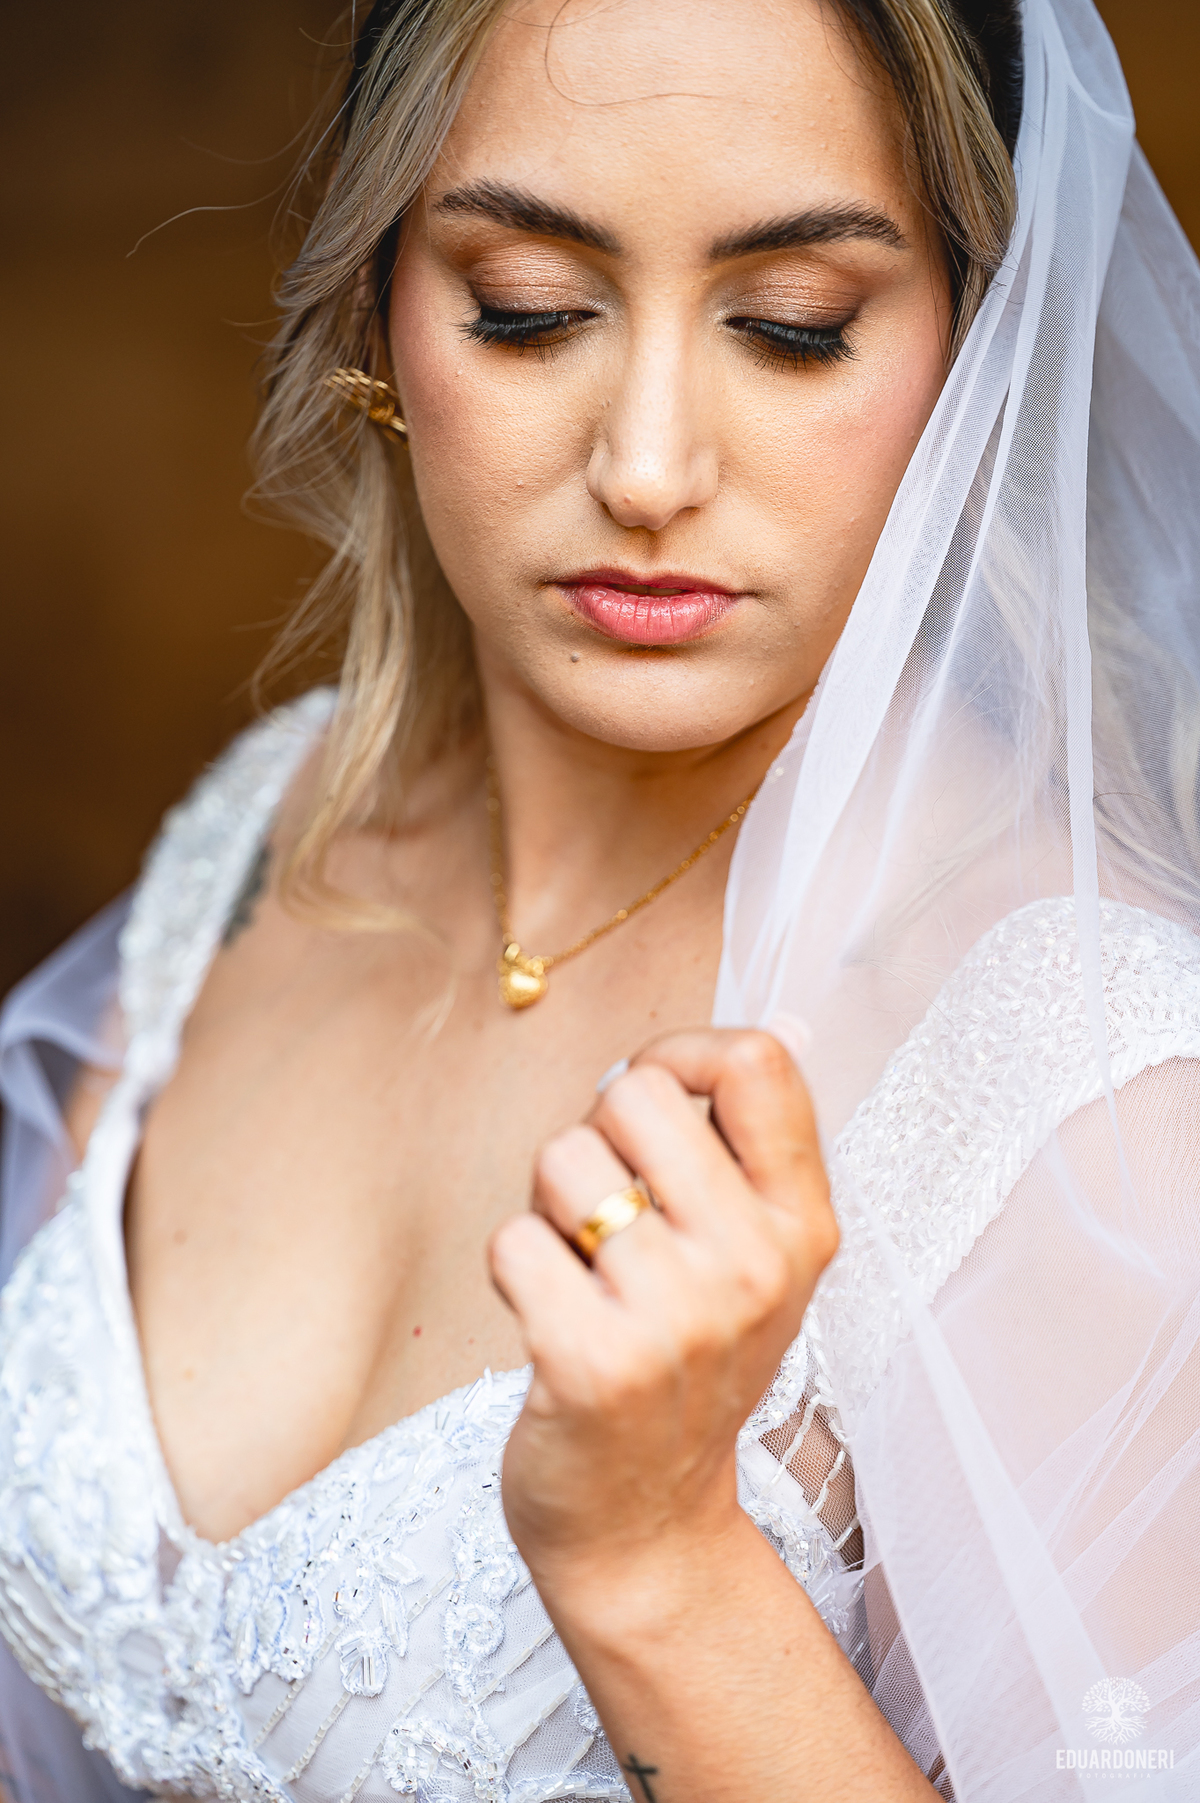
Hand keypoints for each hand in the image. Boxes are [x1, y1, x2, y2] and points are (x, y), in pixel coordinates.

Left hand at [487, 1028, 837, 1603]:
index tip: (652, 1107)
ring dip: (549, 1209)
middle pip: (637, 1091)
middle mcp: (755, 1265)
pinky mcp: (594, 1363)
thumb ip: (752, 1149)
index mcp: (802, 1224)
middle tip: (606, 1214)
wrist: (648, 1529)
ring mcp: (678, 1316)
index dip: (682, 1052)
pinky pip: (514, 1241)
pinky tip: (551, 1322)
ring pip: (562, 1160)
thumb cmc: (688, 1369)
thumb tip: (783, 1026)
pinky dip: (514, 1271)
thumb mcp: (757, 1261)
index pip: (758, 1060)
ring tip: (582, 1275)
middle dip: (597, 1135)